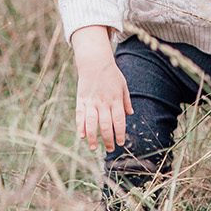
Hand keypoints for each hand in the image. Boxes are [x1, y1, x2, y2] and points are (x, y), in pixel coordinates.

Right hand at [71, 26, 131, 151]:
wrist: (94, 61)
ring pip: (91, 123)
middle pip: (105, 125)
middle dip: (107, 139)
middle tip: (109, 149)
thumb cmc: (111, 74)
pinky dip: (80, 126)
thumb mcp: (123, 85)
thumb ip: (126, 100)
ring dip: (92, 137)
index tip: (120, 143)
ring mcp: (91, 101)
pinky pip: (80, 115)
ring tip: (93, 148)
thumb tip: (130, 114)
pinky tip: (81, 136)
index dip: (119, 133)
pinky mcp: (81, 100)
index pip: (118, 120)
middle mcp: (103, 102)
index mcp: (115, 99)